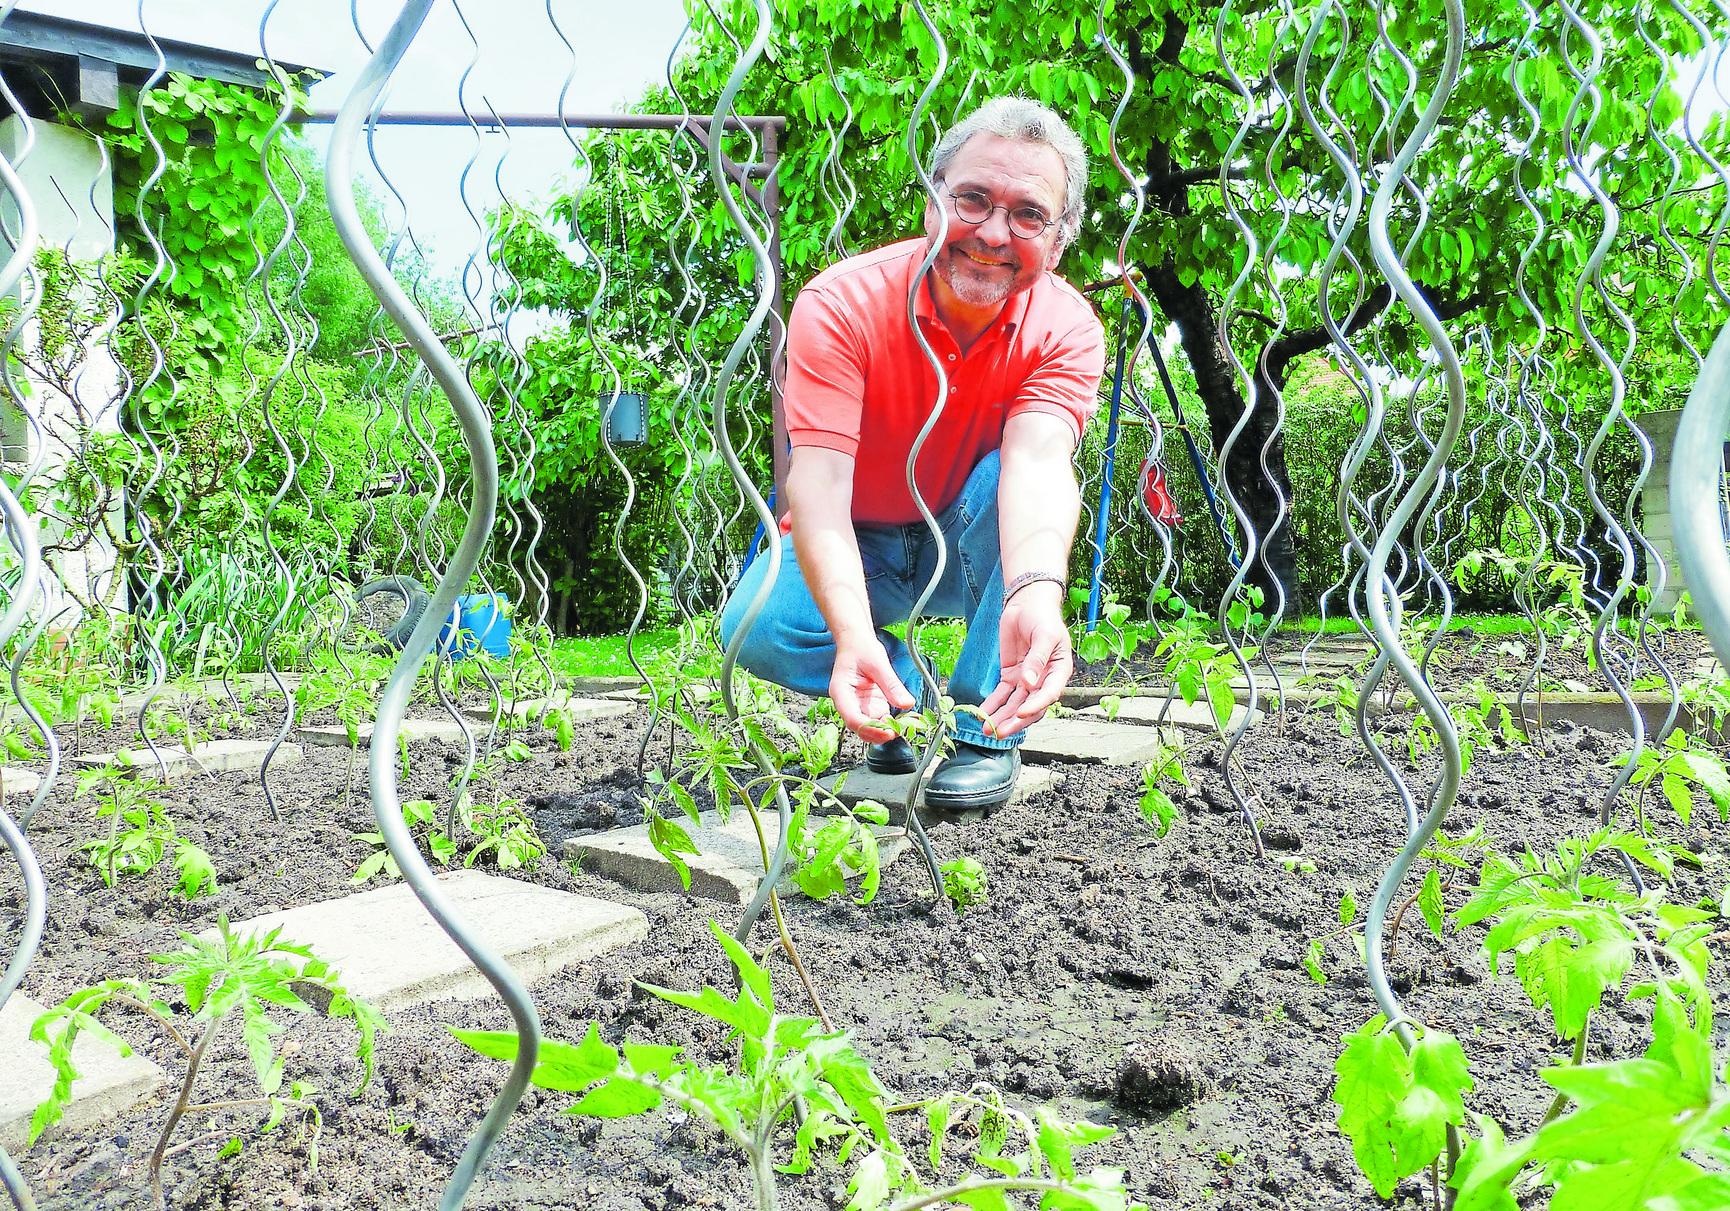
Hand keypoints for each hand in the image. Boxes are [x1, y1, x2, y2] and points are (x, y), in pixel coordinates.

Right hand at [829, 636, 915, 742]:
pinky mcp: (869, 705)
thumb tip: (906, 703)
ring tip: (905, 726)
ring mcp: (859, 705)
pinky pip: (879, 719)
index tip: (888, 732)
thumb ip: (891, 685)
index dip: (870, 728)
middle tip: (899, 731)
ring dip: (886, 730)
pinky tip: (904, 721)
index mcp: (841, 692)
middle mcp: (848, 702)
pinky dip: (891, 723)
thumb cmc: (860, 648)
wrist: (857, 641)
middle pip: (860, 727)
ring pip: (870, 727)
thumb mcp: (878, 663)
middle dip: (879, 733)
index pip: (852, 718)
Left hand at [980, 583, 1071, 737]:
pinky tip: (983, 715)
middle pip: (1030, 706)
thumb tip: (1029, 682)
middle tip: (1000, 732)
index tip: (1022, 713)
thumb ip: (1037, 659)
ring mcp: (1026, 680)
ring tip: (987, 730)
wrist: (1028, 604)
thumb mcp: (1044, 635)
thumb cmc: (1043, 617)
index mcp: (1058, 671)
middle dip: (1015, 720)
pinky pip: (1001, 694)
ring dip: (1001, 718)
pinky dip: (992, 705)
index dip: (1036, 705)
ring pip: (1014, 704)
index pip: (1048, 694)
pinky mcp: (1011, 675)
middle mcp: (1043, 680)